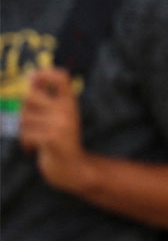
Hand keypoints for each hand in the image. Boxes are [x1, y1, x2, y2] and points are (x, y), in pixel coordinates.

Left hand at [19, 68, 91, 192]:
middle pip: (29, 97)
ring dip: (22, 130)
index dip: (45, 74)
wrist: (72, 167)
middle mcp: (67, 110)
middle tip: (30, 122)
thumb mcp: (58, 116)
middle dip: (22, 110)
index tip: (33, 79)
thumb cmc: (59, 139)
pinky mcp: (52, 138)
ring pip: (23, 117)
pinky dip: (24, 142)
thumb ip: (45, 98)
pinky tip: (31, 149)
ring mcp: (60, 124)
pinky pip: (25, 133)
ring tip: (32, 138)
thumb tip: (30, 77)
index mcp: (70, 102)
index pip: (61, 78)